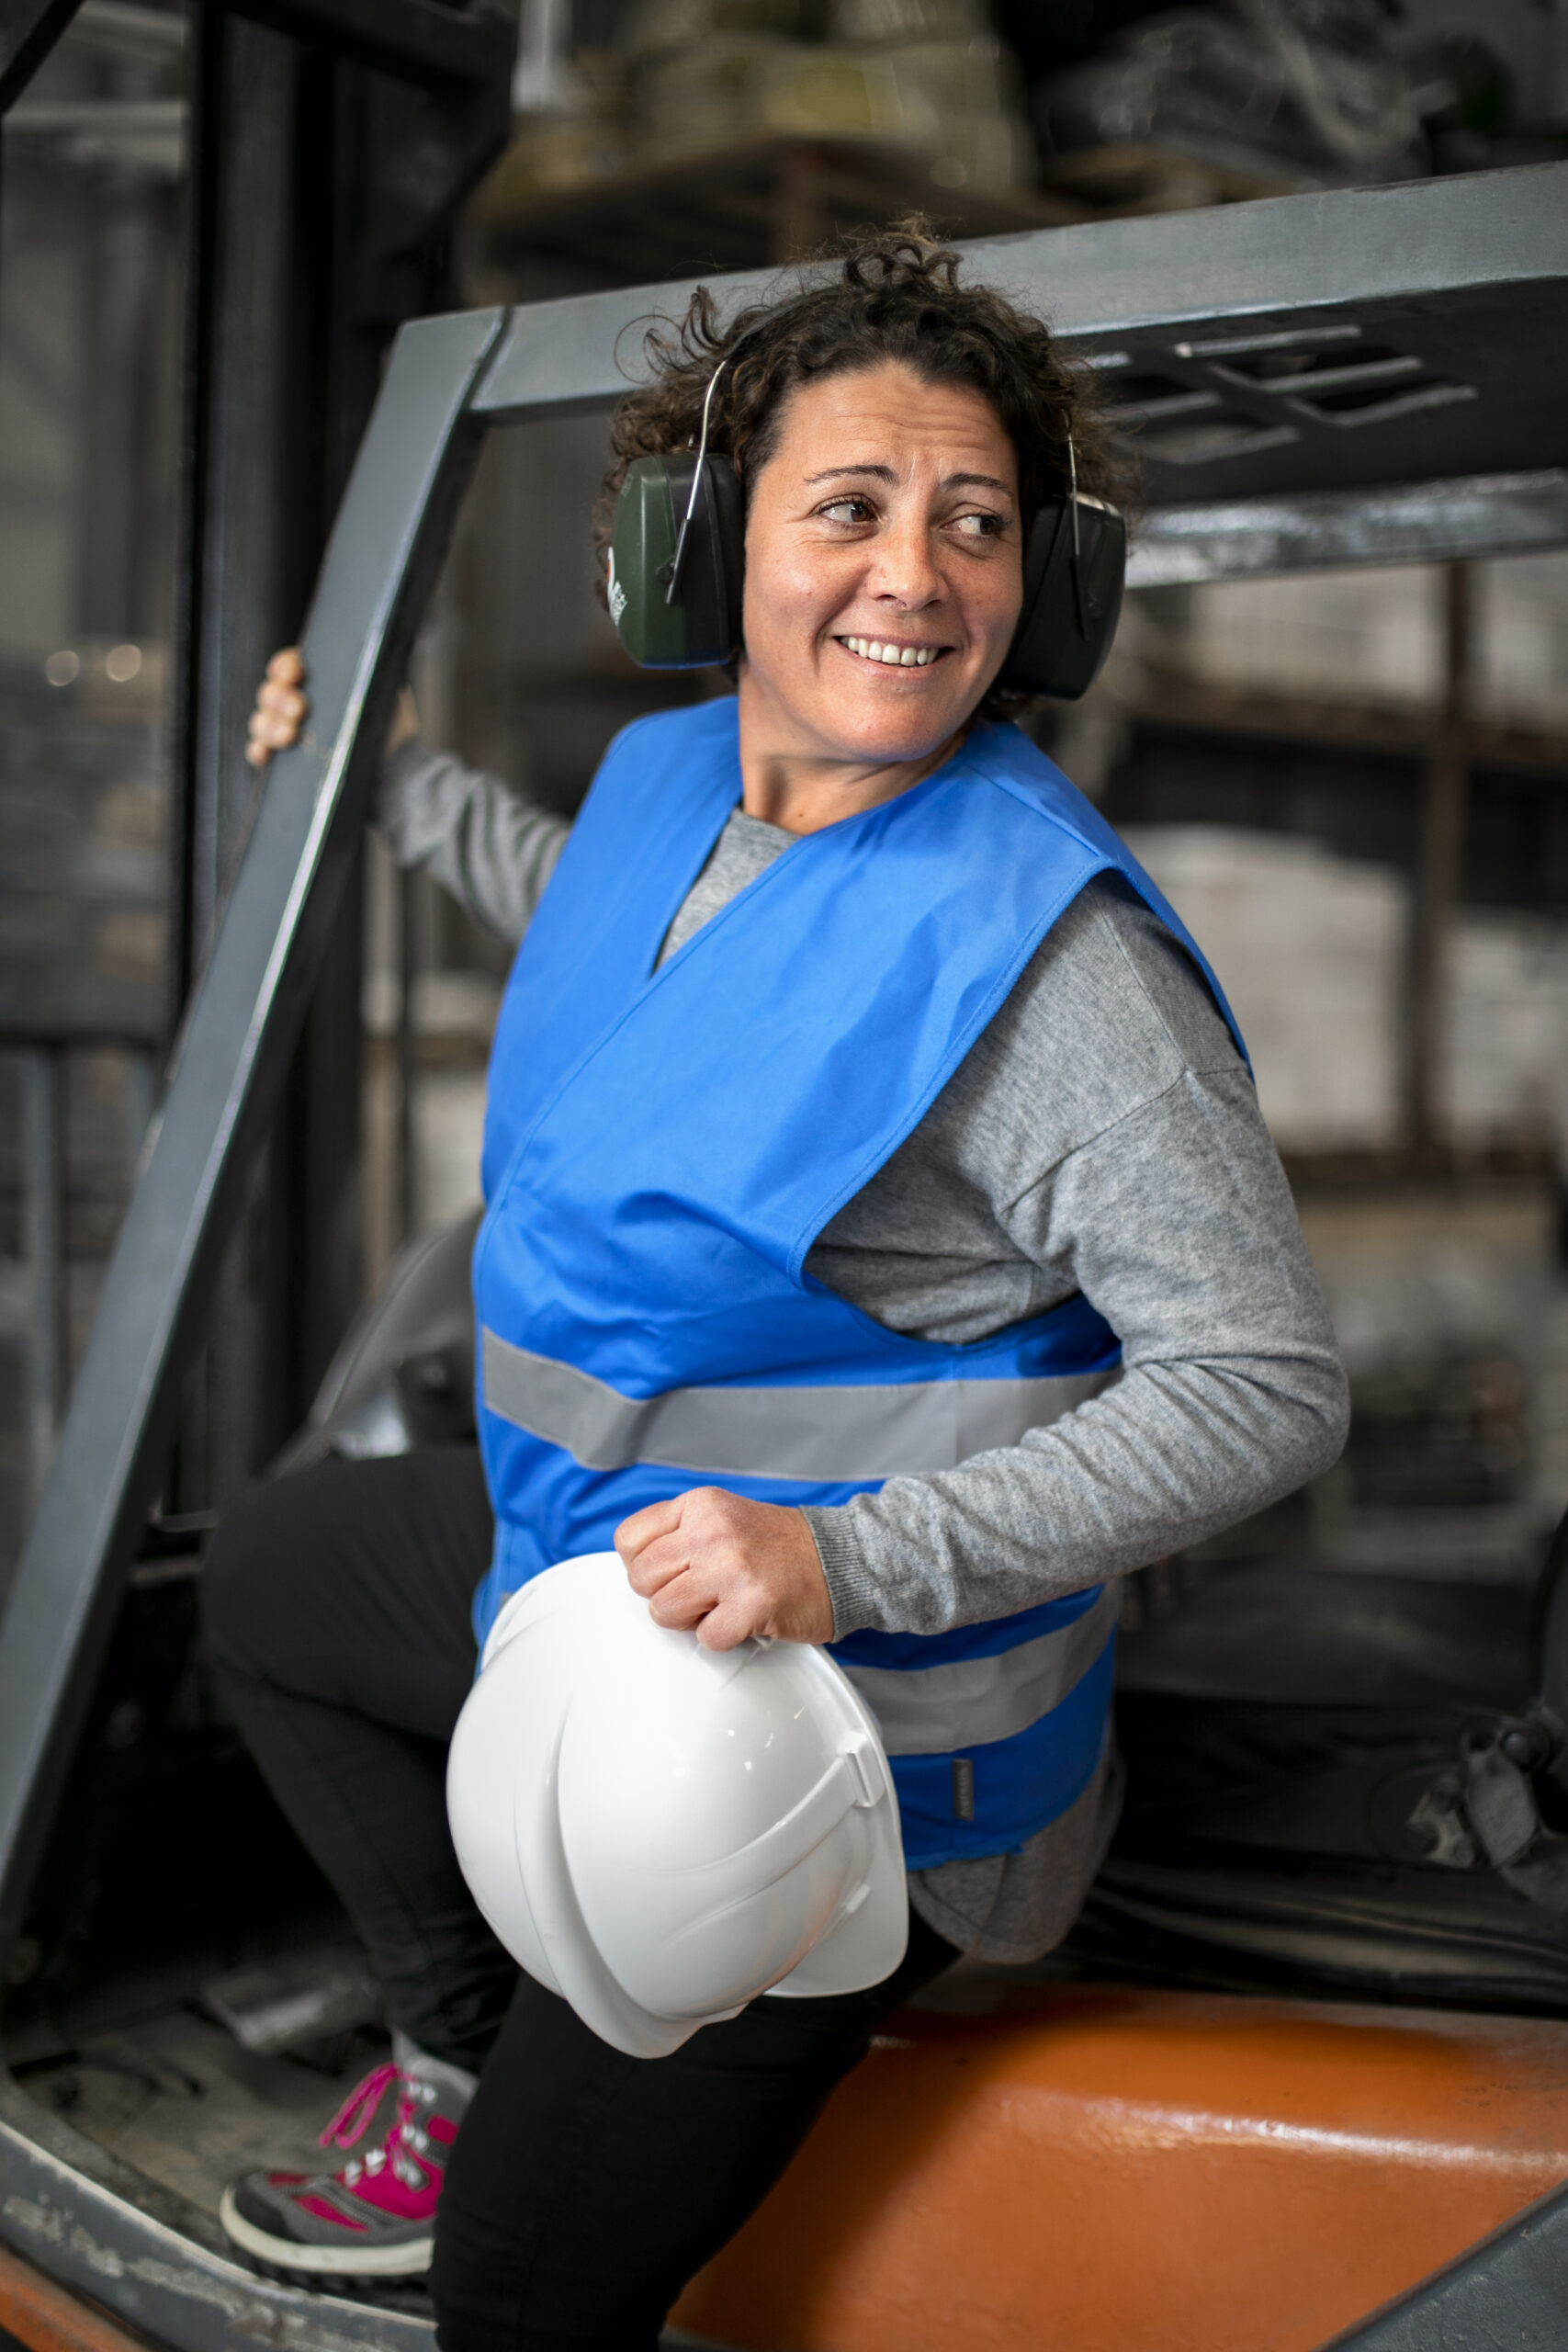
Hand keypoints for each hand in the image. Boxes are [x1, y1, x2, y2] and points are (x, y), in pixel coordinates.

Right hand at [244, 646, 417, 770]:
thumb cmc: (392, 724)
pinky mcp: (287, 757)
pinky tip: (265, 754)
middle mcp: (296, 700)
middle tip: (299, 710)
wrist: (400, 764)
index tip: (295, 674)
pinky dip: (259, 751)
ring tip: (290, 735)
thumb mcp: (389, 693)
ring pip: (261, 720)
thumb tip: (380, 651)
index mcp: (317, 679)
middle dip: (279, 698)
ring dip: (269, 726)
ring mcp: (287, 728)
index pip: (289, 665)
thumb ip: (377, 672)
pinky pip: (261, 751)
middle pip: (270, 693)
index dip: (286, 667)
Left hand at [615, 1489, 833, 1651]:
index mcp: (700, 1505)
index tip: (667, 1572)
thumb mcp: (723, 1517)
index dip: (642, 1565)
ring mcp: (731, 1568)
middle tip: (698, 1594)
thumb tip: (637, 1567)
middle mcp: (711, 1532)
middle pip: (641, 1580)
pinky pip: (706, 1638)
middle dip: (665, 1595)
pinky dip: (723, 1637)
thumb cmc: (782, 1546)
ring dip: (690, 1620)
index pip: (628, 1539)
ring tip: (719, 1606)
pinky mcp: (752, 1605)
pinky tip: (744, 1618)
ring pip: (664, 1611)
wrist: (842, 1559)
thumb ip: (680, 1533)